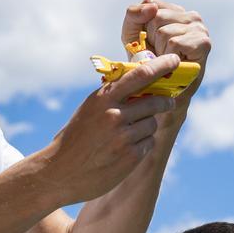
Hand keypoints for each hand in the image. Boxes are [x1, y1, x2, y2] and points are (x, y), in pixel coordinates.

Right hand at [41, 57, 178, 205]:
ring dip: (147, 127)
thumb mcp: (88, 110)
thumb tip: (142, 83)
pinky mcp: (130, 156)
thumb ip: (112, 97)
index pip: (140, 75)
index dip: (161, 65)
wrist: (59, 172)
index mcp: (103, 98)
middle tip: (168, 102)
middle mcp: (114, 114)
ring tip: (129, 134)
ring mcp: (123, 136)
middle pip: (154, 101)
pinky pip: (149, 143)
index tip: (175, 60)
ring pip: (152, 124)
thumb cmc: (74, 138)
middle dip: (165, 101)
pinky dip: (142, 145)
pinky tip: (125, 150)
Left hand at [121, 0, 210, 103]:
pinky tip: (173, 64)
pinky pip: (174, 43)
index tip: (147, 41)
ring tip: (165, 61)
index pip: (150, 3)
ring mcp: (199, 28)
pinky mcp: (203, 43)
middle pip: (157, 16)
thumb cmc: (144, 62)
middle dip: (150, 40)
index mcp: (175, 10)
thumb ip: (134, 15)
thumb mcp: (131, 35)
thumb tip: (152, 8)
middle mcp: (191, 16)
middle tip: (157, 54)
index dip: (142, 26)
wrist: (157, 91)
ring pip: (164, 31)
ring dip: (159, 52)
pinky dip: (167, 57)